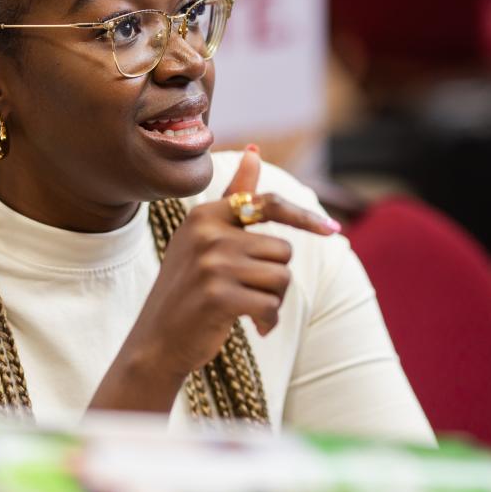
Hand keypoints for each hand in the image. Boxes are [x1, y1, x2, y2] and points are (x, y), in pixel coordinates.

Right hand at [89, 145, 340, 413]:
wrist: (157, 340)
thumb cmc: (188, 289)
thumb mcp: (204, 239)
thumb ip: (233, 198)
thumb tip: (254, 150)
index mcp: (205, 215)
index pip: (267, 204)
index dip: (303, 217)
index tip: (333, 230)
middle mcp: (206, 233)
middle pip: (281, 249)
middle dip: (275, 277)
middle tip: (251, 293)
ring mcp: (212, 264)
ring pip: (281, 276)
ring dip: (273, 300)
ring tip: (250, 309)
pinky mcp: (219, 295)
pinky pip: (271, 303)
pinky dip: (268, 320)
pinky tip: (253, 327)